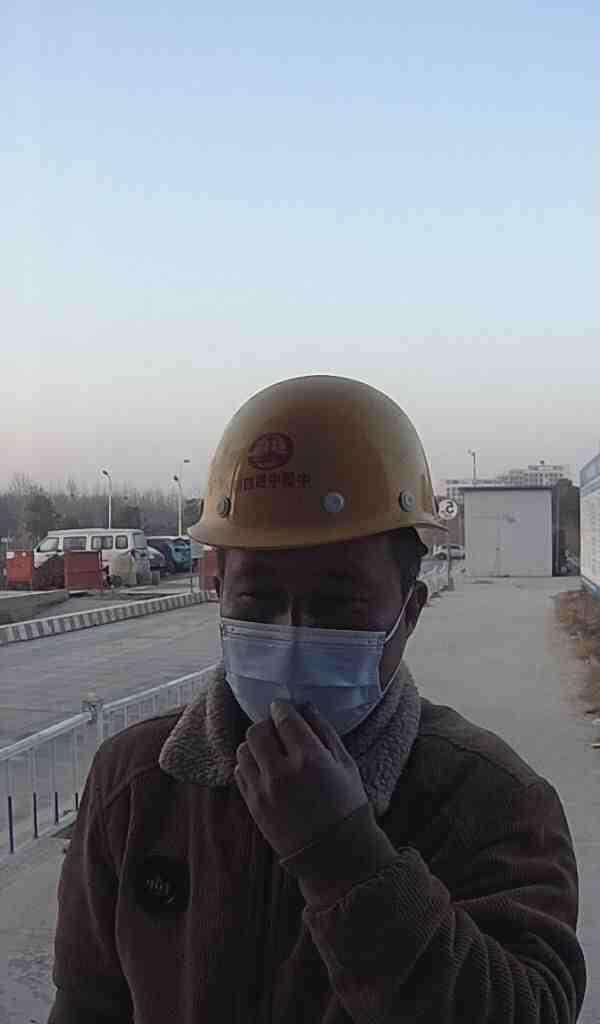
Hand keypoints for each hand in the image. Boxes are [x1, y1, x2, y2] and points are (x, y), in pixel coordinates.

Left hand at [235, 701, 367, 858]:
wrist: (334, 854)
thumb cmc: (346, 805)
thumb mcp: (345, 763)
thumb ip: (324, 731)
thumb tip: (305, 707)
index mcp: (310, 757)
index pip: (283, 717)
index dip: (283, 709)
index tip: (285, 711)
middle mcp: (282, 771)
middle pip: (257, 730)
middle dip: (267, 726)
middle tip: (278, 732)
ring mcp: (264, 790)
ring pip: (243, 750)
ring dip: (255, 746)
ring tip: (270, 753)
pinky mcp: (253, 806)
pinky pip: (240, 773)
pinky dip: (249, 766)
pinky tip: (265, 771)